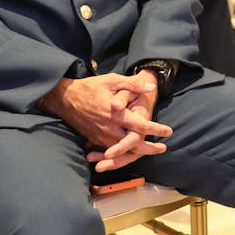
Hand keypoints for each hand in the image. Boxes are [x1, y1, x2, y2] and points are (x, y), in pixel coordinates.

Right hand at [40, 74, 171, 168]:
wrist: (65, 98)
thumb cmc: (91, 87)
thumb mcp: (113, 80)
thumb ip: (133, 85)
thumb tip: (151, 86)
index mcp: (117, 114)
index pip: (140, 126)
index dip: (156, 129)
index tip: (168, 131)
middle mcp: (110, 128)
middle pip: (133, 144)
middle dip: (149, 148)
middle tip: (162, 148)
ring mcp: (100, 136)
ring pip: (122, 151)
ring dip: (136, 153)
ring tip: (149, 151)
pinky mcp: (94, 139)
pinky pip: (110, 151)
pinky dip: (121, 154)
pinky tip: (130, 153)